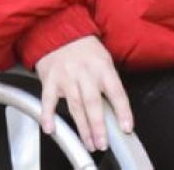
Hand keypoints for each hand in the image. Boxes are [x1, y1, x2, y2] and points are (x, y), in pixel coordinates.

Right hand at [35, 34, 133, 152]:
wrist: (58, 30)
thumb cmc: (84, 48)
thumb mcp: (104, 59)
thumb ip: (109, 83)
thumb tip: (117, 111)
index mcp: (102, 67)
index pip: (116, 92)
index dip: (122, 111)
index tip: (126, 128)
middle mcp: (84, 72)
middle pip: (93, 103)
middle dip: (98, 126)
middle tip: (102, 144)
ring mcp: (66, 76)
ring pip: (74, 105)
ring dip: (82, 127)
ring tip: (88, 143)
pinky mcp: (50, 80)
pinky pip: (48, 100)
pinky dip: (48, 115)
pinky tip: (51, 128)